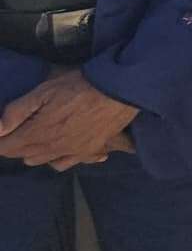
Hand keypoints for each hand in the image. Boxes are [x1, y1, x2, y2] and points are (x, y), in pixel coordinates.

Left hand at [0, 70, 137, 169]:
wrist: (120, 91)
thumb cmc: (80, 86)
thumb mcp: (44, 90)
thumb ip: (17, 111)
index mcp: (37, 134)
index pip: (5, 148)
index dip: (0, 139)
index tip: (2, 129)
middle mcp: (51, 149)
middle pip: (22, 156)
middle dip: (15, 144)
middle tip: (20, 127)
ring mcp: (72, 153)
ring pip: (42, 161)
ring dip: (35, 152)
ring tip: (40, 136)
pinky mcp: (90, 152)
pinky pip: (68, 163)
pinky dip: (61, 159)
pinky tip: (65, 149)